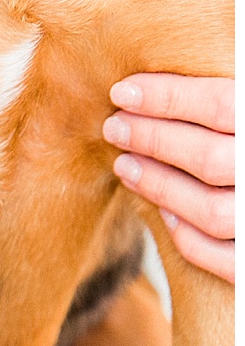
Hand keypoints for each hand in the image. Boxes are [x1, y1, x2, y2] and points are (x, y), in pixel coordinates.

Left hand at [106, 74, 234, 283]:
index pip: (225, 105)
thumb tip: (153, 86)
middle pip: (212, 159)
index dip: (169, 96)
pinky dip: (188, 237)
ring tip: (124, 164)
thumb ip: (218, 105)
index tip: (121, 91)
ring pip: (213, 212)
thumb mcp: (243, 119)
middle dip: (154, 140)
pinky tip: (161, 211)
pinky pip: (225, 260)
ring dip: (160, 186)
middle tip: (114, 126)